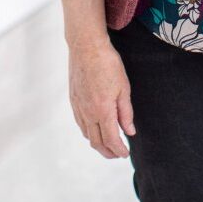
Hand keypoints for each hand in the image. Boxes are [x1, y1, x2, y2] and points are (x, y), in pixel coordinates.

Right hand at [68, 39, 136, 157]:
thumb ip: (126, 113)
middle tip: (118, 154)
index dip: (118, 150)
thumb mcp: (123, 88)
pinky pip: (80, 123)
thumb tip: (129, 132)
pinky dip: (89, 132)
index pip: (111, 139)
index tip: (125, 154)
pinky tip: (95, 128)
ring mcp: (79, 107)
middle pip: (97, 142)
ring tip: (108, 144)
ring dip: (98, 143)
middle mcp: (88, 113)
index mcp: (103, 110)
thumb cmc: (108, 64)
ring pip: (87, 134)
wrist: (86, 47)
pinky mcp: (73, 100)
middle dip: (108, 152)